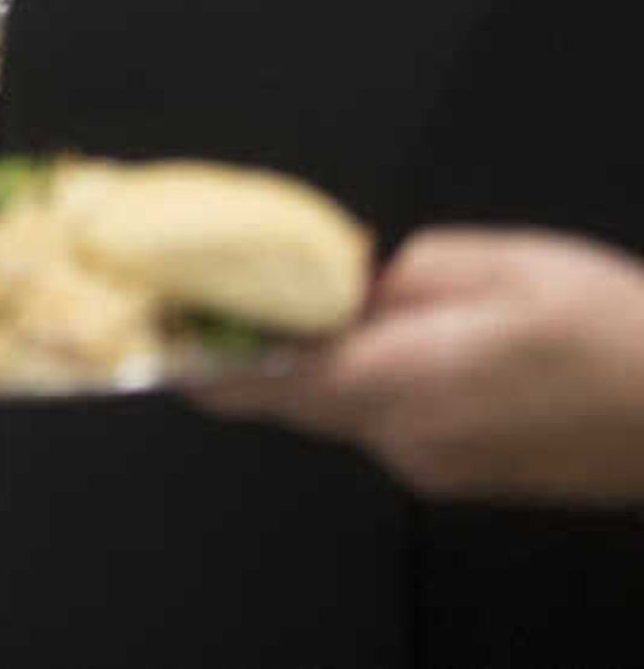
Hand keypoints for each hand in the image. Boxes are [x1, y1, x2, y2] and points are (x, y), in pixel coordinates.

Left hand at [191, 230, 643, 504]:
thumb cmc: (609, 326)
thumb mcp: (492, 265)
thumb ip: (391, 274)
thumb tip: (331, 279)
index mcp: (399, 384)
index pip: (259, 381)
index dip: (193, 352)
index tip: (142, 319)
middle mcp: (402, 440)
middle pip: (290, 395)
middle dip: (254, 345)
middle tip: (215, 286)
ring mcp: (433, 468)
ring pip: (341, 407)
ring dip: (323, 359)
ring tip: (319, 296)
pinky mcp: (463, 476)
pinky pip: (389, 422)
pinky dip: (373, 380)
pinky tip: (405, 337)